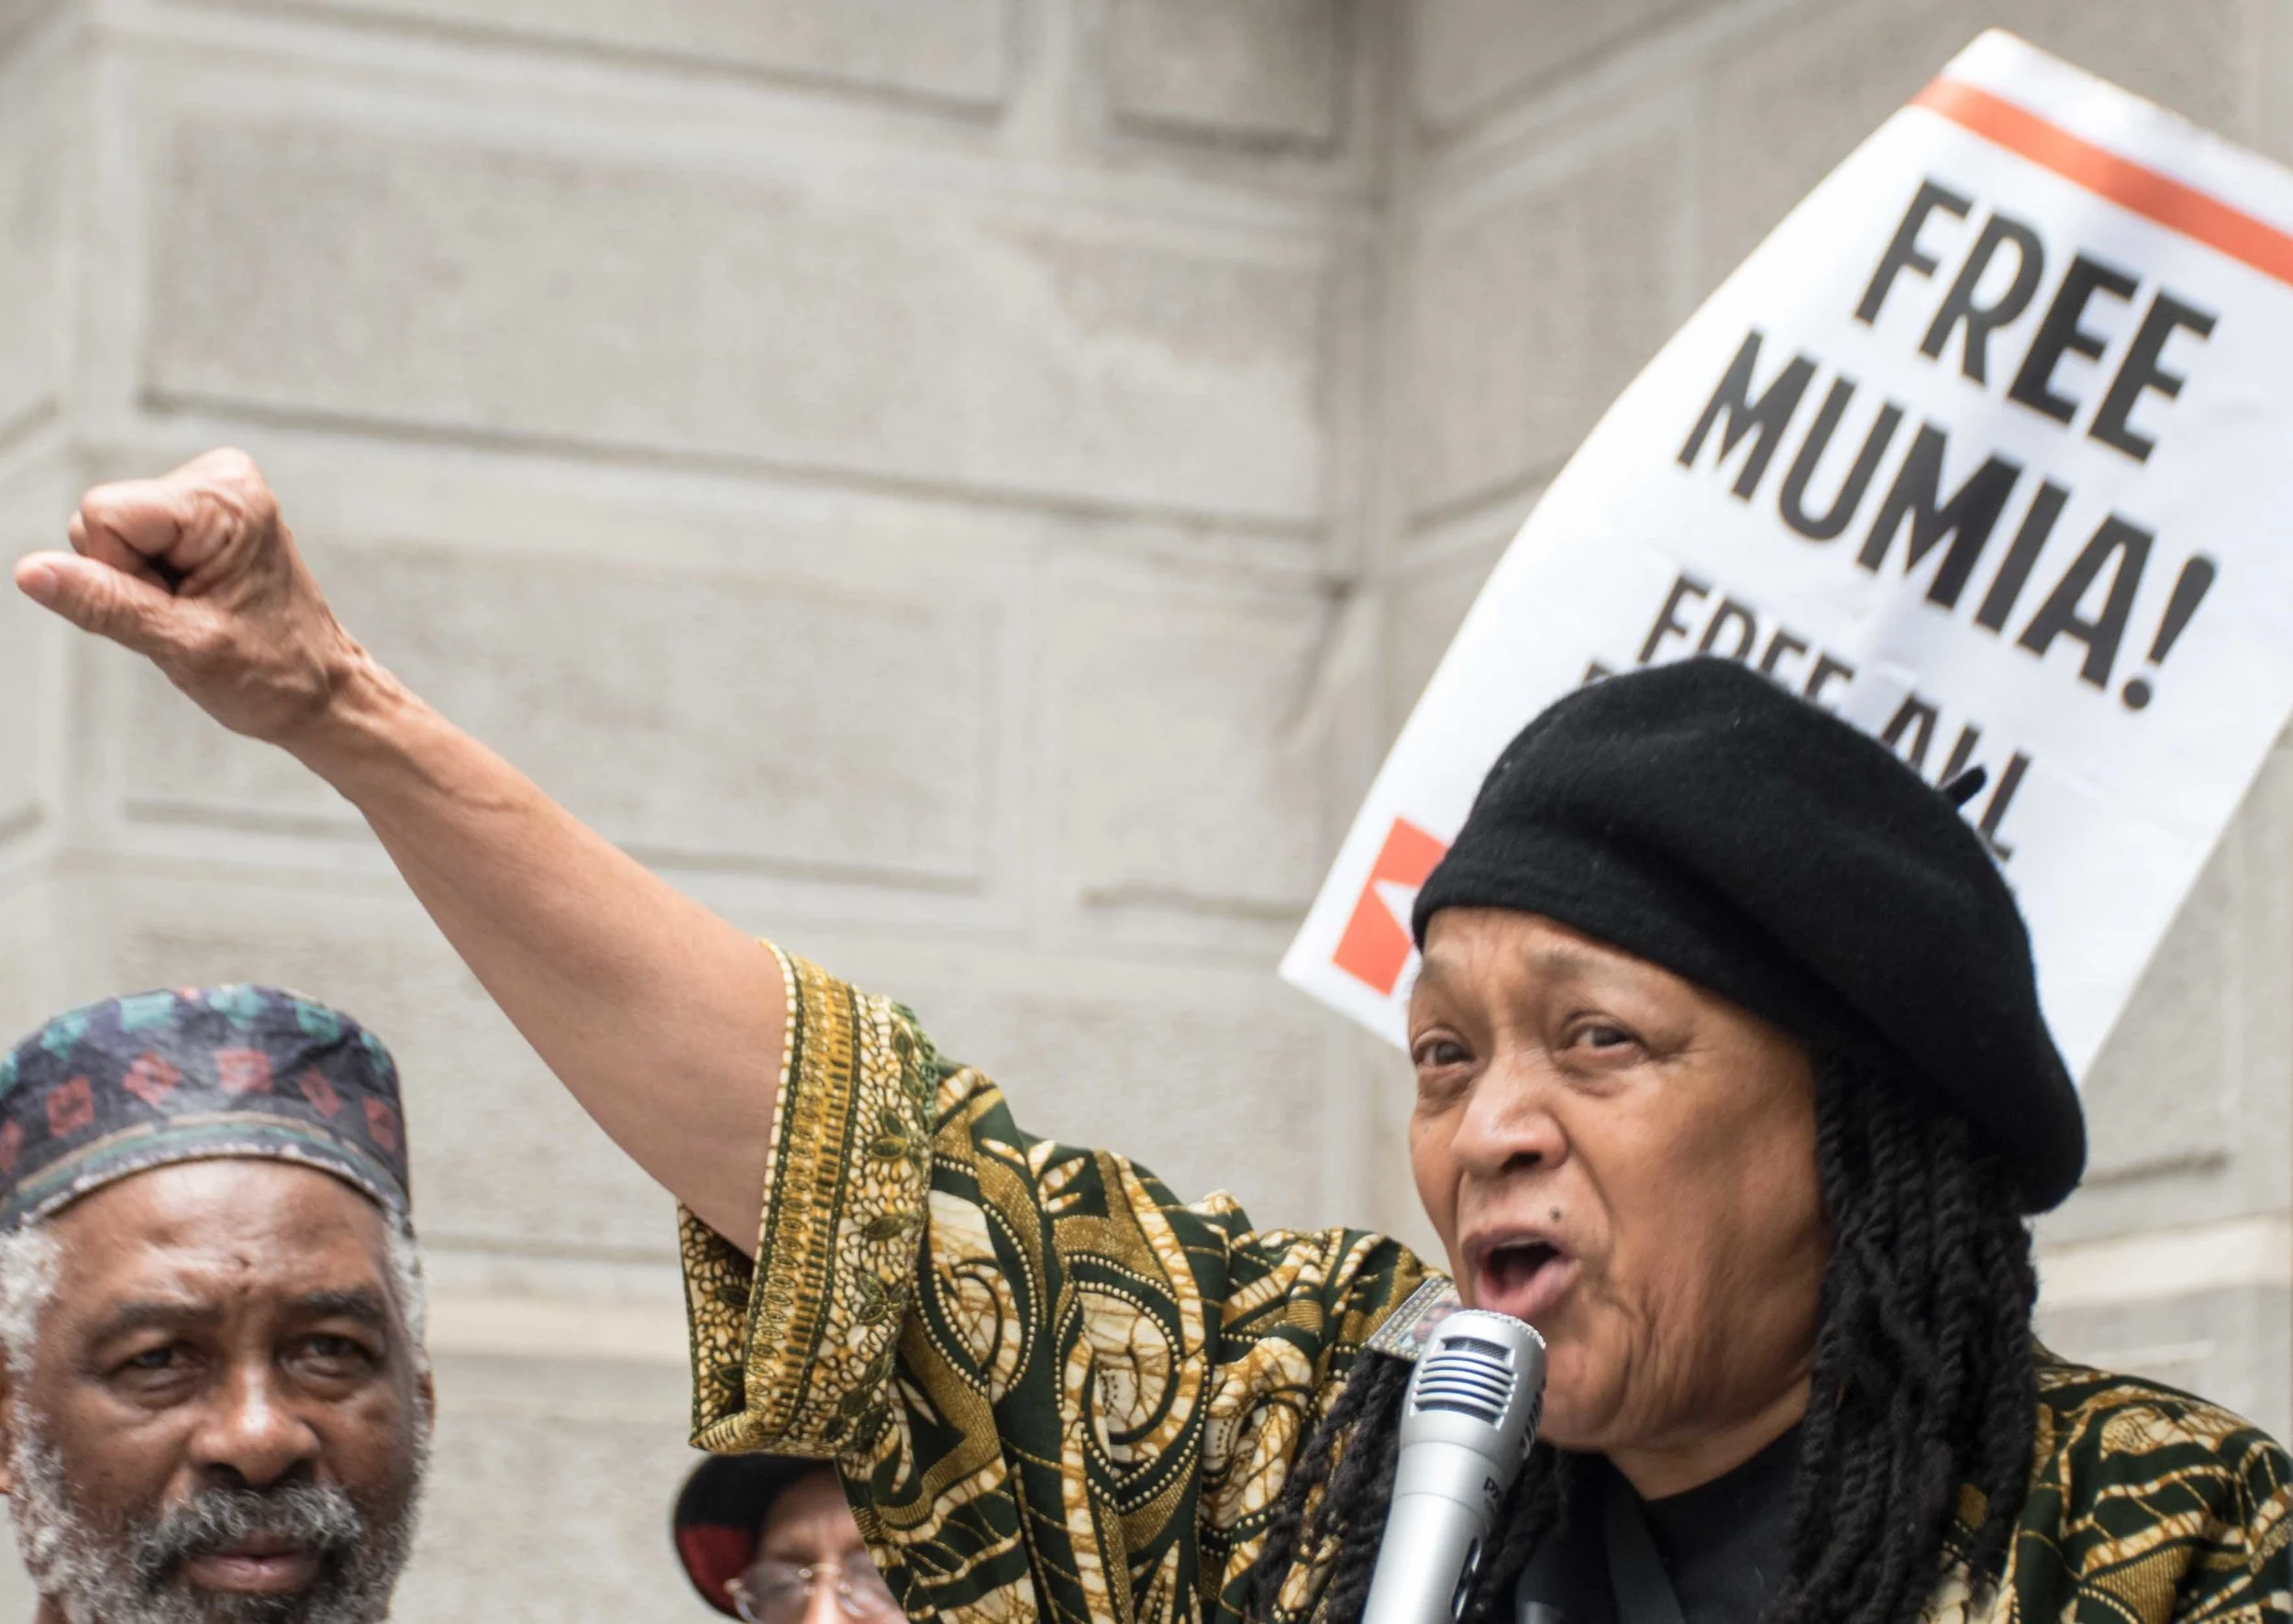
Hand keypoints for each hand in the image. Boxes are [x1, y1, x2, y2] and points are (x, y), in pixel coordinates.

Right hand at [15, 448, 365, 745]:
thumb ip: (103, 604)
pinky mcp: (199, 514)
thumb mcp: (182, 646)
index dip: (118, 573)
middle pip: (101, 520)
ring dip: (140, 582)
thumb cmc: (272, 673)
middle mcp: (220, 480)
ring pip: (109, 533)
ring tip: (198, 610)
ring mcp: (210, 493)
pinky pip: (129, 540)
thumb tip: (31, 572)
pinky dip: (150, 579)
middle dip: (129, 578)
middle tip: (189, 614)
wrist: (320, 689)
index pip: (102, 515)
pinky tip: (195, 599)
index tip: (175, 607)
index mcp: (224, 499)